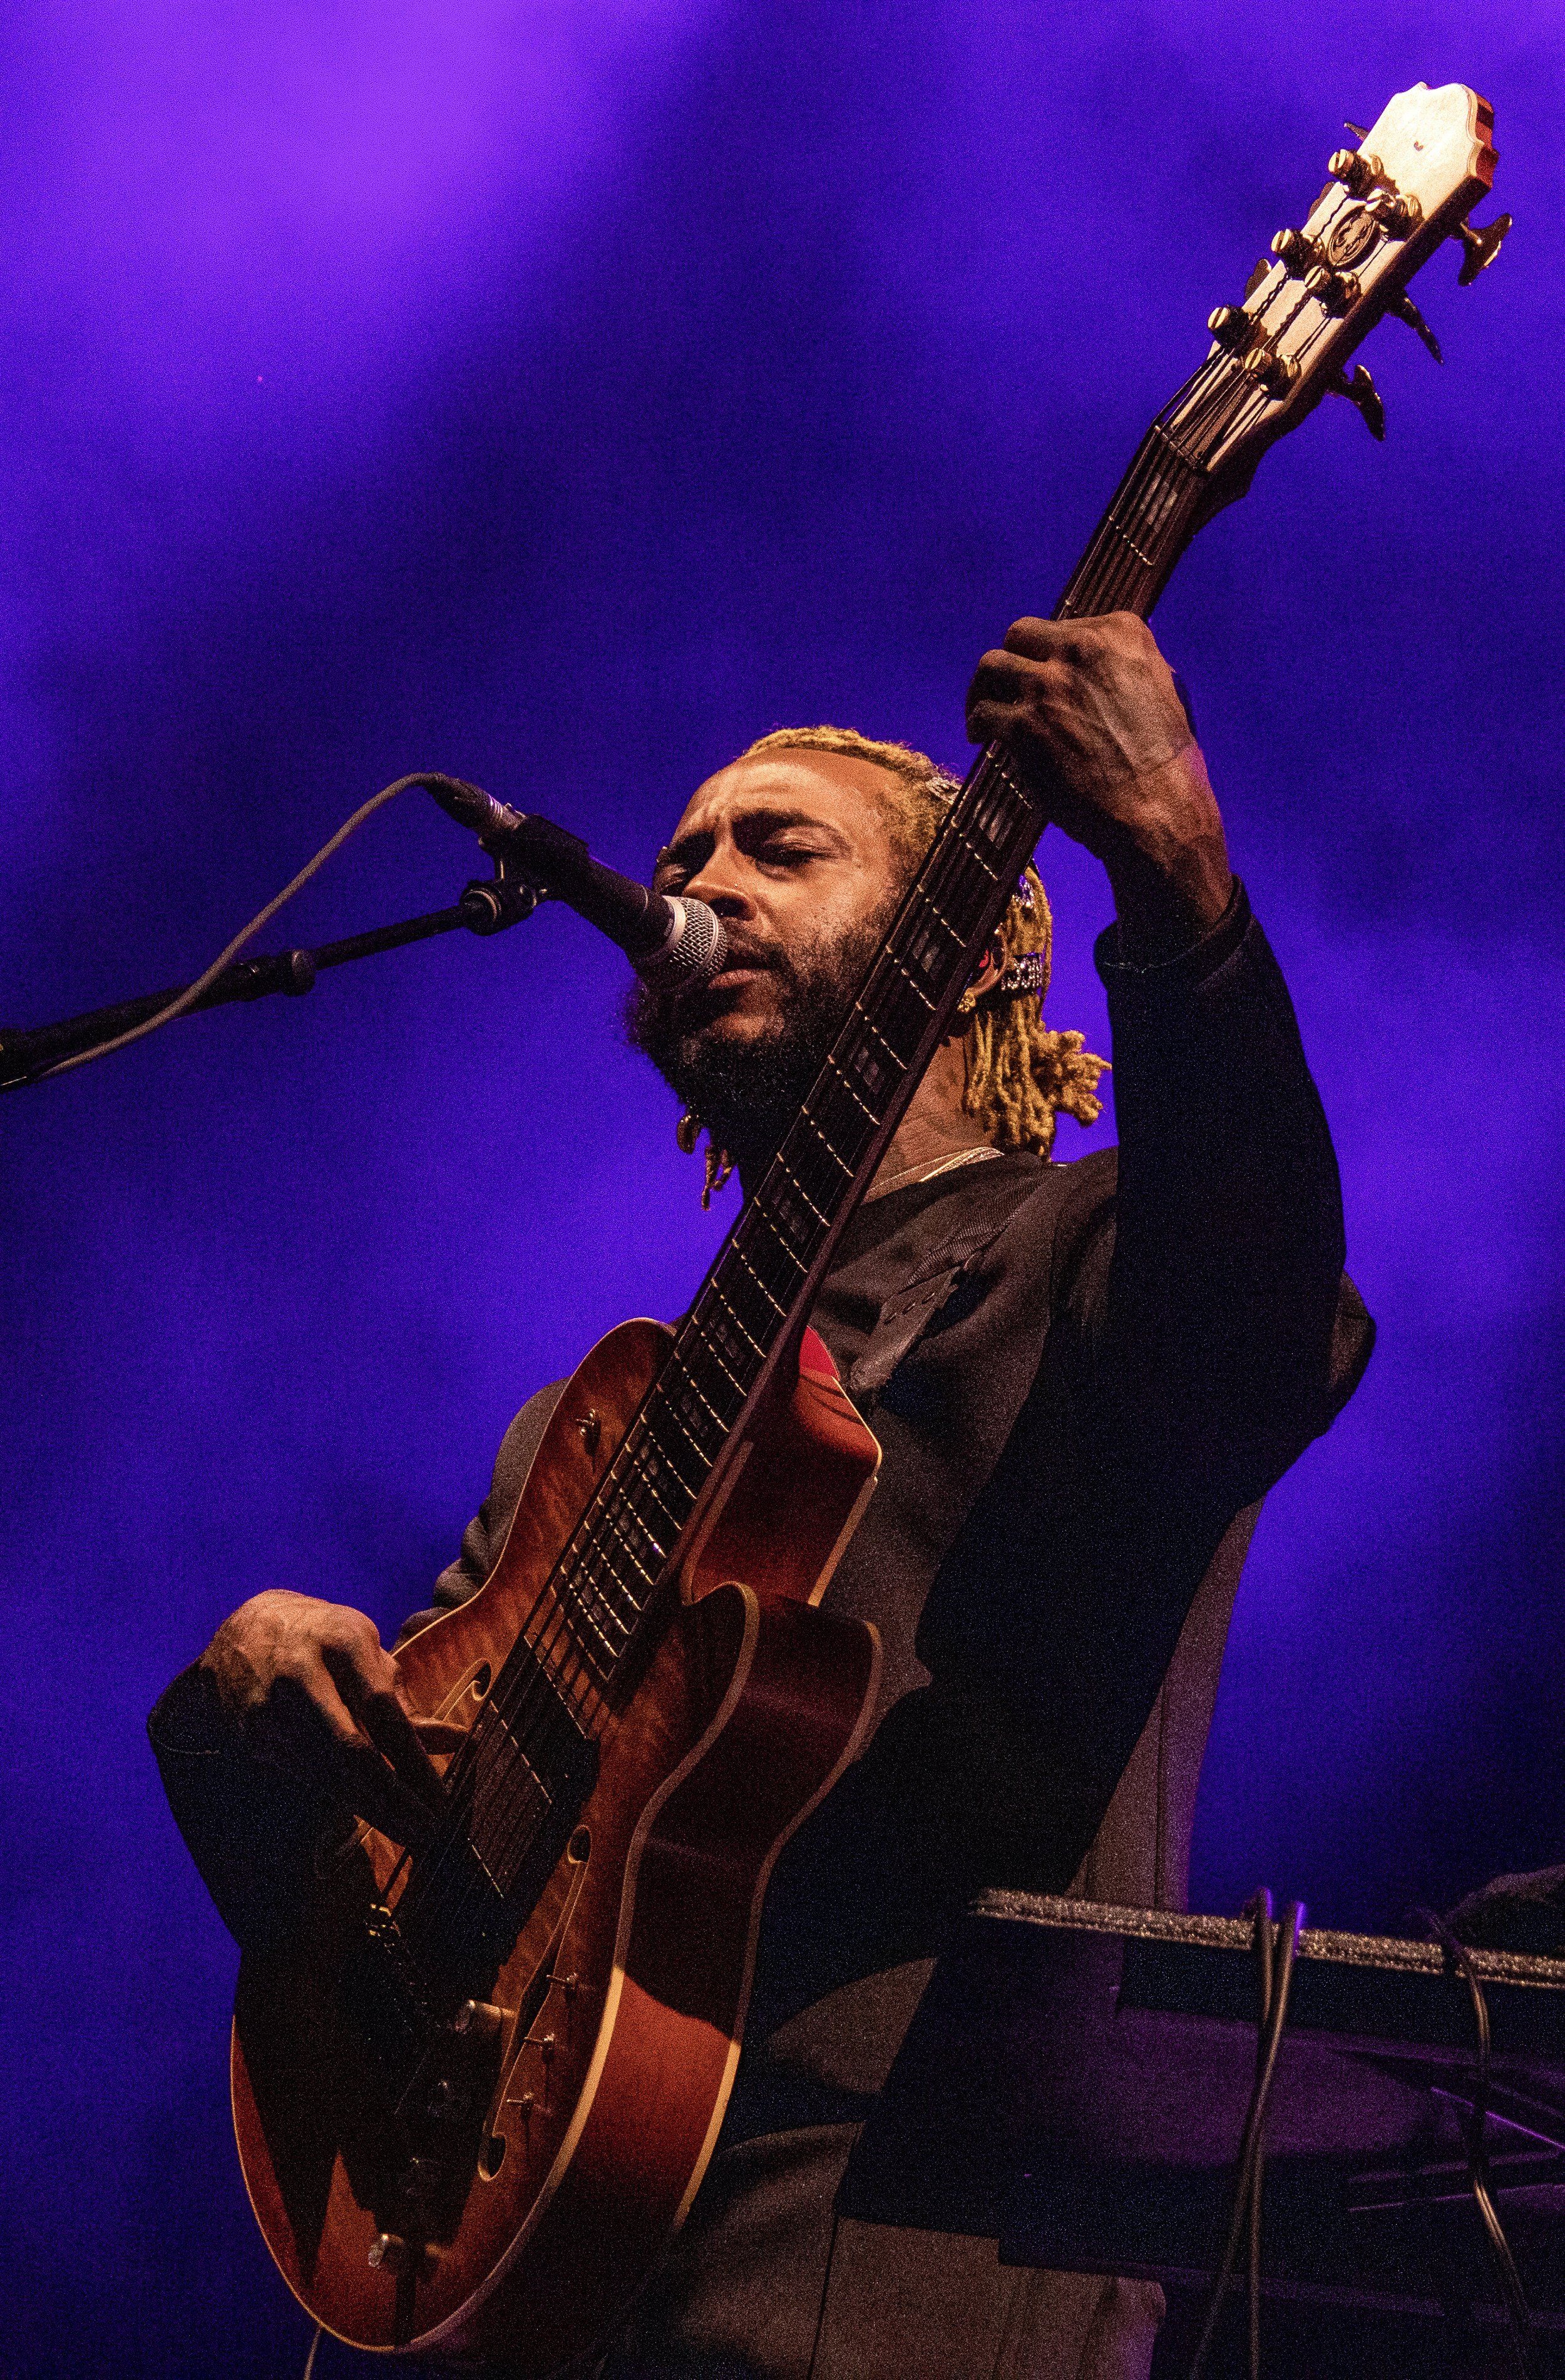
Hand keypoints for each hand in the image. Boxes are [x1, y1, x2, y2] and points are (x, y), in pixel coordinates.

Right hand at [200, 1589, 447, 1846]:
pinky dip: (342, 1797)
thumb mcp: (367, 1653)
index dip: (413, 1758)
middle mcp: (303, 1672)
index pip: (383, 1708)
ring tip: (410, 1831)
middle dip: (393, 1799)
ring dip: (373, 1809)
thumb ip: (406, 1700)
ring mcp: (272, 1706)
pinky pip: (307, 1776)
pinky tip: (372, 1812)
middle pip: (351, 1749)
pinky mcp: (253, 1734)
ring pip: (328, 1773)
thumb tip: (460, 1740)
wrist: (242, 1634)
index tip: (442, 1797)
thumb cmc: (326, 1643)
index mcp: (342, 1639)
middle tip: (429, 1830)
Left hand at [966, 613, 1233, 958]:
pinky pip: (983, 712)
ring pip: (991, 667)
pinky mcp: (1024, 725)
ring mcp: (1049, 685)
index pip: (1064, 626)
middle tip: (1004, 685)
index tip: (1040, 670)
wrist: (1158, 810)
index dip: (1046, 652)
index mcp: (1121, 632)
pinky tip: (979, 737)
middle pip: (1020, 635)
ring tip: (981, 709)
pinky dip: (977, 724)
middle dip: (1011, 659)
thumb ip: (1127, 668)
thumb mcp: (1164, 692)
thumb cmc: (1168, 764)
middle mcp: (1082, 648)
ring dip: (983, 688)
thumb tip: (1104, 664)